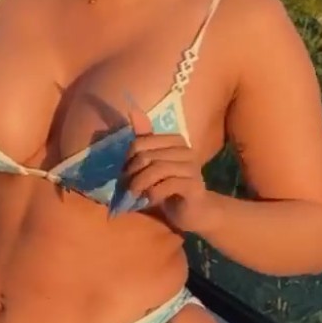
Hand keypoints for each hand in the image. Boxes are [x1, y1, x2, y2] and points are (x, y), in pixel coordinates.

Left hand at [111, 103, 214, 232]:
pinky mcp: (194, 185)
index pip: (140, 143)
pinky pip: (166, 185)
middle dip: (131, 174)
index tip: (125, 175)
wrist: (196, 211)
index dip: (127, 160)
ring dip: (139, 185)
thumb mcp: (154, 164)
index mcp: (175, 140)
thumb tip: (133, 111)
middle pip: (146, 156)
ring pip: (156, 169)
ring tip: (134, 196)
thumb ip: (144, 141)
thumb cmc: (171, 187)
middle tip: (126, 189)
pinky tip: (149, 201)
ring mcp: (192, 167)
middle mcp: (186, 150)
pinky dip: (152, 194)